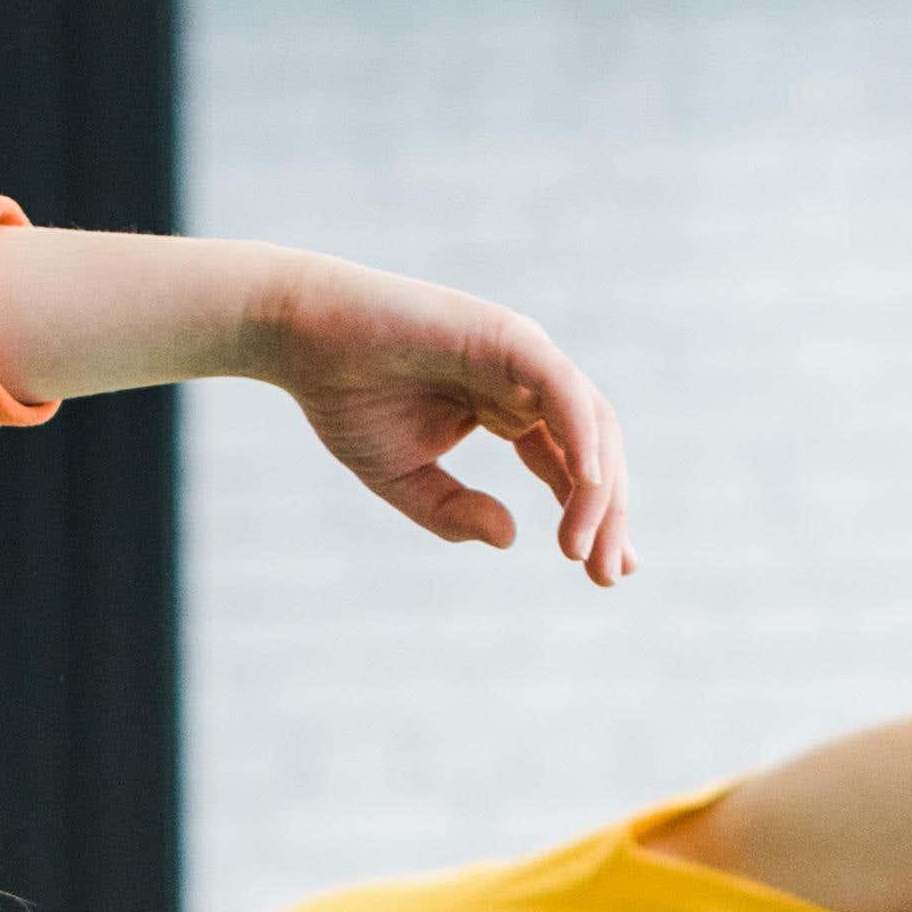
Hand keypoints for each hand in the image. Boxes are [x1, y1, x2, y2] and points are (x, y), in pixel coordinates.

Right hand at [249, 255, 635, 583]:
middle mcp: (527, 383)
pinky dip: (581, 432)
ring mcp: (522, 356)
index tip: (605, 573)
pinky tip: (586, 482)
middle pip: (593, 451)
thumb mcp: (402, 479)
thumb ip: (453, 513)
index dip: (592, 518)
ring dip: (598, 489)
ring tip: (584, 548)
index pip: (571, 467)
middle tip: (608, 576)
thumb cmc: (347, 398)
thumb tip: (511, 538)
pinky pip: (561, 388)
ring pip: (590, 423)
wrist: (303, 337)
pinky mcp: (507, 335)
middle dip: (607, 515)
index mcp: (510, 411)